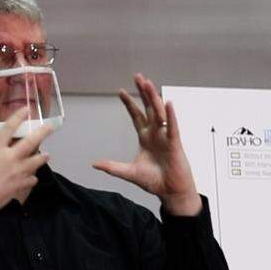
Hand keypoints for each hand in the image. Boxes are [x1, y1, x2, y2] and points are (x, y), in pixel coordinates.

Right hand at [0, 108, 53, 240]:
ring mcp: (17, 172)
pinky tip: (32, 178)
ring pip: (36, 161)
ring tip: (47, 155)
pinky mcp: (20, 186)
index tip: (27, 109)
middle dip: (42, 132)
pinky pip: (31, 180)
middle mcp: (9, 158)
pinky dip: (32, 178)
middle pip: (31, 142)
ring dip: (42, 158)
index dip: (18, 117)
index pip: (9, 128)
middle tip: (51, 126)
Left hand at [93, 73, 201, 215]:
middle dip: (143, 92)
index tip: (120, 91)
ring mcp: (166, 137)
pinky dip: (171, 116)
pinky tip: (168, 103)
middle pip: (149, 108)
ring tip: (148, 83)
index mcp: (146, 138)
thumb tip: (95, 164)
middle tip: (138, 77)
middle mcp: (156, 134)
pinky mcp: (175, 144)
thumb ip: (113, 167)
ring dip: (154, 98)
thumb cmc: (155, 181)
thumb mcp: (129, 172)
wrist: (171, 192)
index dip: (129, 104)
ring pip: (160, 113)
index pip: (137, 116)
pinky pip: (172, 127)